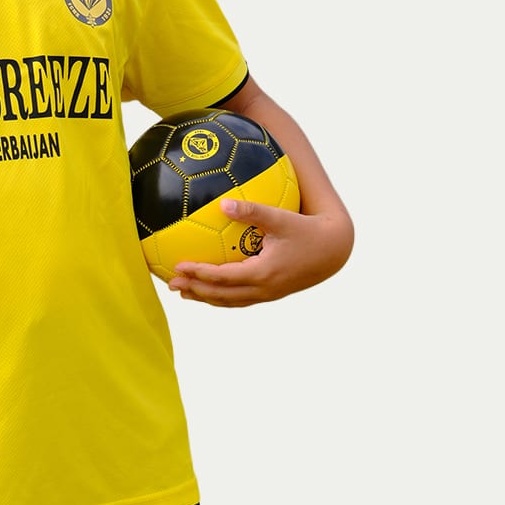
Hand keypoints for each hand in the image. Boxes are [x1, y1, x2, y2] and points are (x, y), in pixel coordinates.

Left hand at [167, 197, 351, 307]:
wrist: (334, 251)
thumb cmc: (306, 230)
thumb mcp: (280, 218)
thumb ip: (251, 210)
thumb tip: (222, 203)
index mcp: (263, 273)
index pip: (223, 278)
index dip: (199, 274)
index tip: (178, 267)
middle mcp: (264, 289)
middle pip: (222, 296)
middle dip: (195, 291)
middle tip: (171, 284)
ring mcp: (268, 294)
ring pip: (231, 301)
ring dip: (206, 298)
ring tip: (184, 293)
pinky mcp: (272, 292)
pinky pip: (241, 299)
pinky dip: (222, 297)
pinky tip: (211, 288)